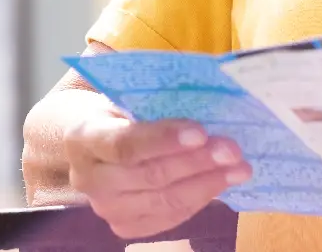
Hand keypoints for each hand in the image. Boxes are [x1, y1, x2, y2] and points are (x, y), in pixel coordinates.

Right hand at [63, 110, 251, 238]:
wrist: (90, 143)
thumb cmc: (116, 110)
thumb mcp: (125, 96)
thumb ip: (155, 102)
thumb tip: (207, 101)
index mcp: (83, 136)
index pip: (124, 144)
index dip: (163, 140)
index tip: (200, 132)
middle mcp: (88, 178)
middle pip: (149, 176)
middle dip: (196, 162)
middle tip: (232, 149)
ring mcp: (105, 208)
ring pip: (163, 201)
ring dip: (206, 184)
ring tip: (238, 168)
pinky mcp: (124, 226)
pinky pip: (168, 218)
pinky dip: (199, 200)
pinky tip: (220, 183)